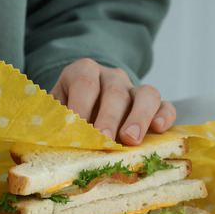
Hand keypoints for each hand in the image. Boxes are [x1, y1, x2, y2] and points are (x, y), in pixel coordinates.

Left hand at [49, 58, 175, 144]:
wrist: (86, 109)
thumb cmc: (68, 115)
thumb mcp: (54, 113)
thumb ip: (53, 122)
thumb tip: (49, 140)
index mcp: (82, 72)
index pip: (84, 83)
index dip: (81, 106)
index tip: (77, 130)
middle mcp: (111, 77)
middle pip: (114, 92)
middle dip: (109, 118)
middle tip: (105, 141)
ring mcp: (134, 89)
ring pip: (145, 94)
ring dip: (138, 117)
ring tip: (131, 140)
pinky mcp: (153, 105)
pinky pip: (165, 105)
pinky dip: (164, 116)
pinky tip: (159, 130)